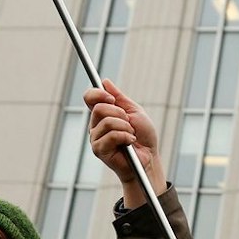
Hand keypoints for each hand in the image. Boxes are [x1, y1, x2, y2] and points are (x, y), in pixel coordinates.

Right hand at [85, 79, 165, 208]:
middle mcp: (96, 125)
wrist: (149, 157)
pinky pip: (111, 135)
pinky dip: (125, 136)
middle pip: (99, 108)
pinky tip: (130, 142)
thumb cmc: (143, 136)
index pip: (89, 98)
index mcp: (103, 114)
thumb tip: (105, 82)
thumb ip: (120, 98)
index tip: (111, 97)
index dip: (97, 93)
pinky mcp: (98, 150)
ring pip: (107, 122)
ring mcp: (96, 138)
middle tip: (129, 123)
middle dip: (120, 114)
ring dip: (125, 127)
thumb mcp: (134, 112)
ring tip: (131, 135)